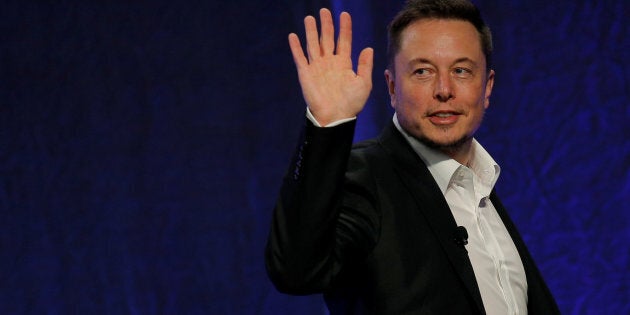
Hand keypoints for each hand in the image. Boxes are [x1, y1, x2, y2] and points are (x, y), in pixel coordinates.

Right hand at [289, 8, 373, 125]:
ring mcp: (317, 67)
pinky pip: (300, 57)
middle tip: (324, 11)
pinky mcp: (305, 74)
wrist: (335, 117)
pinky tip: (293, 36)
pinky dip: (296, 47)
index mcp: (344, 63)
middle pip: (327, 38)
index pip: (344, 40)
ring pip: (313, 44)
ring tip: (310, 18)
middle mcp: (329, 62)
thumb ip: (365, 65)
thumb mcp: (364, 83)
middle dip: (326, 24)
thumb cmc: (351, 104)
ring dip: (311, 31)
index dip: (344, 27)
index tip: (344, 14)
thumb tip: (368, 48)